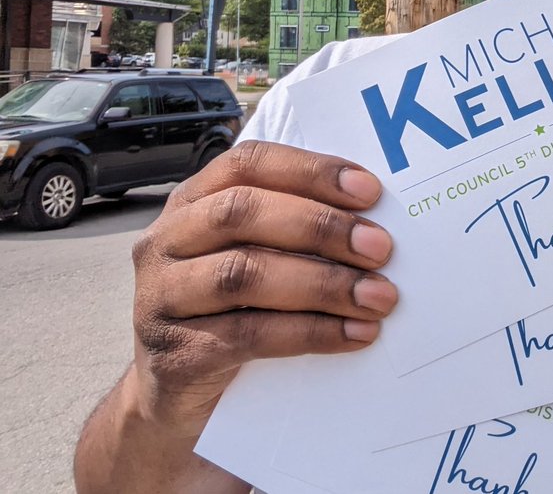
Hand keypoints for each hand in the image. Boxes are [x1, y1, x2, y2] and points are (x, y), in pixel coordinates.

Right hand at [128, 140, 396, 436]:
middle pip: (241, 213)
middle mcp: (166, 242)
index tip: (370, 191)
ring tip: (377, 296)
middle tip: (380, 248)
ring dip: (323, 283)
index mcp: (190, 203)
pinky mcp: (175, 355)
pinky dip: (311, 332)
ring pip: (244, 274)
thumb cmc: (228, 311)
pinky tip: (355, 333)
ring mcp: (160, 298)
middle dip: (321, 226)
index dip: (311, 172)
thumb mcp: (251, 257)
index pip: (248, 165)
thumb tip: (374, 222)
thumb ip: (292, 231)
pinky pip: (249, 336)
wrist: (174, 399)